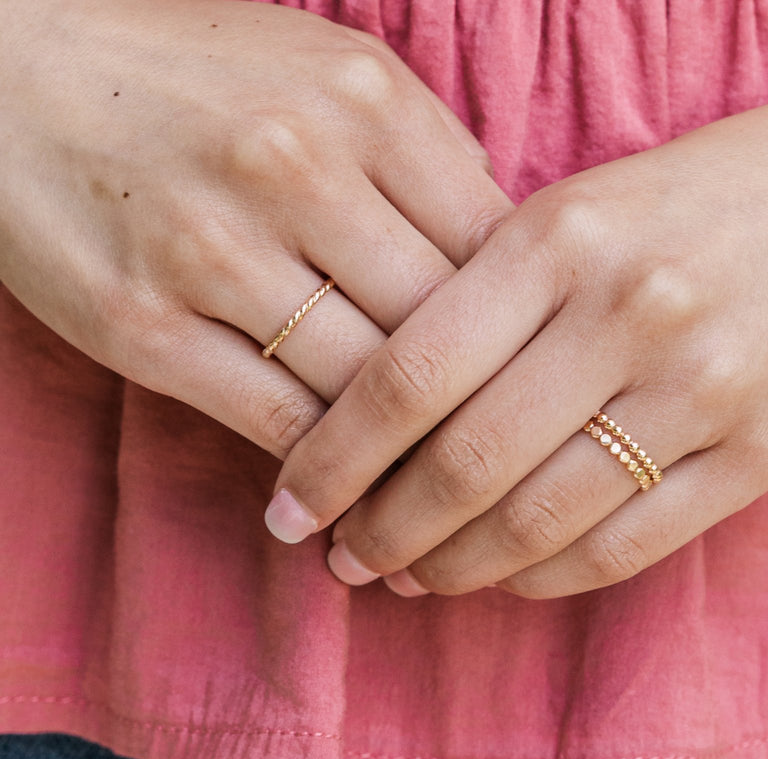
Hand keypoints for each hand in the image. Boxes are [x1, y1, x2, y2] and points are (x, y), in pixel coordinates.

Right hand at [0, 0, 510, 461]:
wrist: (21, 65)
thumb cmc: (199, 75)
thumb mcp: (332, 70)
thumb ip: (428, 150)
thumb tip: (505, 240)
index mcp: (368, 105)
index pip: (493, 250)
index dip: (524, 329)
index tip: (530, 380)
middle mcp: (298, 170)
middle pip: (438, 328)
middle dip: (478, 407)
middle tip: (501, 458)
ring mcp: (215, 249)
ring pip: (364, 389)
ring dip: (407, 457)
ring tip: (434, 496)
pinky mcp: (143, 323)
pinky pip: (275, 420)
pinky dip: (323, 469)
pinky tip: (344, 493)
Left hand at [272, 3, 767, 594]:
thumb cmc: (706, 196)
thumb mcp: (585, 209)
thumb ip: (492, 300)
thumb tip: (387, 420)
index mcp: (562, 237)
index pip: (409, 375)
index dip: (333, 459)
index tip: (292, 505)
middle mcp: (628, 314)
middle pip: (464, 463)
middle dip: (382, 530)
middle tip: (342, 558)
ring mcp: (701, 390)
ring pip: (540, 519)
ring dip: (457, 565)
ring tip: (412, 575)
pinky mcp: (760, 452)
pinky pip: (625, 545)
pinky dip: (547, 576)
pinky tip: (508, 576)